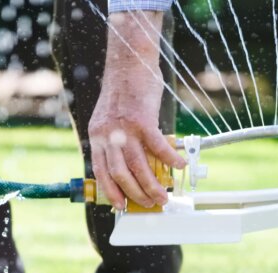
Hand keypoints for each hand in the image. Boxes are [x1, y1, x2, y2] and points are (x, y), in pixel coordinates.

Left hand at [88, 11, 185, 210]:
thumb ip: (115, 139)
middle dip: (135, 194)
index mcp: (98, 136)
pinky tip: (179, 166)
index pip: (101, 172)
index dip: (111, 192)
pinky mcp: (143, 120)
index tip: (120, 205)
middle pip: (121, 174)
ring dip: (152, 185)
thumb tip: (130, 163)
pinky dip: (170, 159)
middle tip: (149, 203)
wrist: (129, 62)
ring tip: (163, 195)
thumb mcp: (109, 117)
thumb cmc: (124, 89)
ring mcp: (125, 128)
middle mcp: (109, 135)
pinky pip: (158, 147)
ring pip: (138, 166)